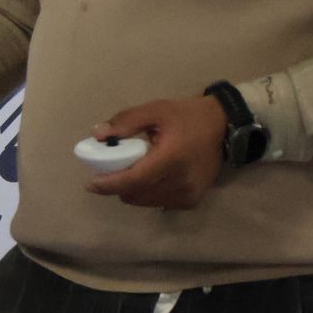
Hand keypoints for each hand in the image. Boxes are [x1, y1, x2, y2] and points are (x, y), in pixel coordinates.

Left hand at [87, 96, 228, 208]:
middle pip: (136, 194)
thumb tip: (97, 135)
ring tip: (132, 170)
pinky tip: (149, 176)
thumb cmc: (186, 116)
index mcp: (171, 159)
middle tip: (111, 169)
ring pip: (146, 201)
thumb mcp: (154, 110)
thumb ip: (125, 122)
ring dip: (132, 190)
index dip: (109, 184)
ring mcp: (188, 195)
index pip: (133, 180)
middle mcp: (181, 182)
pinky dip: (147, 193)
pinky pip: (159, 202)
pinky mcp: (192, 201)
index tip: (90, 184)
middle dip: (118, 185)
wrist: (223, 126)